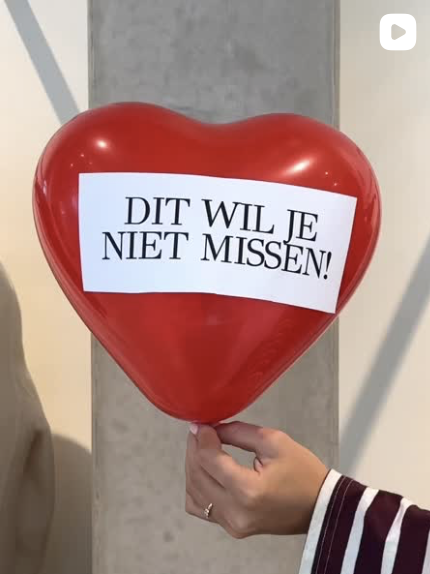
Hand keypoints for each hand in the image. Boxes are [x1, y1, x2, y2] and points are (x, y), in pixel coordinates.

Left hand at [185, 422, 327, 538]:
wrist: (320, 506)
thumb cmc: (302, 471)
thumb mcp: (274, 441)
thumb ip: (238, 432)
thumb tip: (211, 428)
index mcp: (248, 490)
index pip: (209, 460)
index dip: (202, 438)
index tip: (202, 423)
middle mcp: (235, 511)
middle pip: (197, 475)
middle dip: (194, 449)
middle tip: (200, 431)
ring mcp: (232, 524)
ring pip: (193, 493)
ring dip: (193, 467)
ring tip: (203, 448)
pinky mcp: (233, 529)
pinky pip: (201, 508)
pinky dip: (197, 488)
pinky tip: (207, 472)